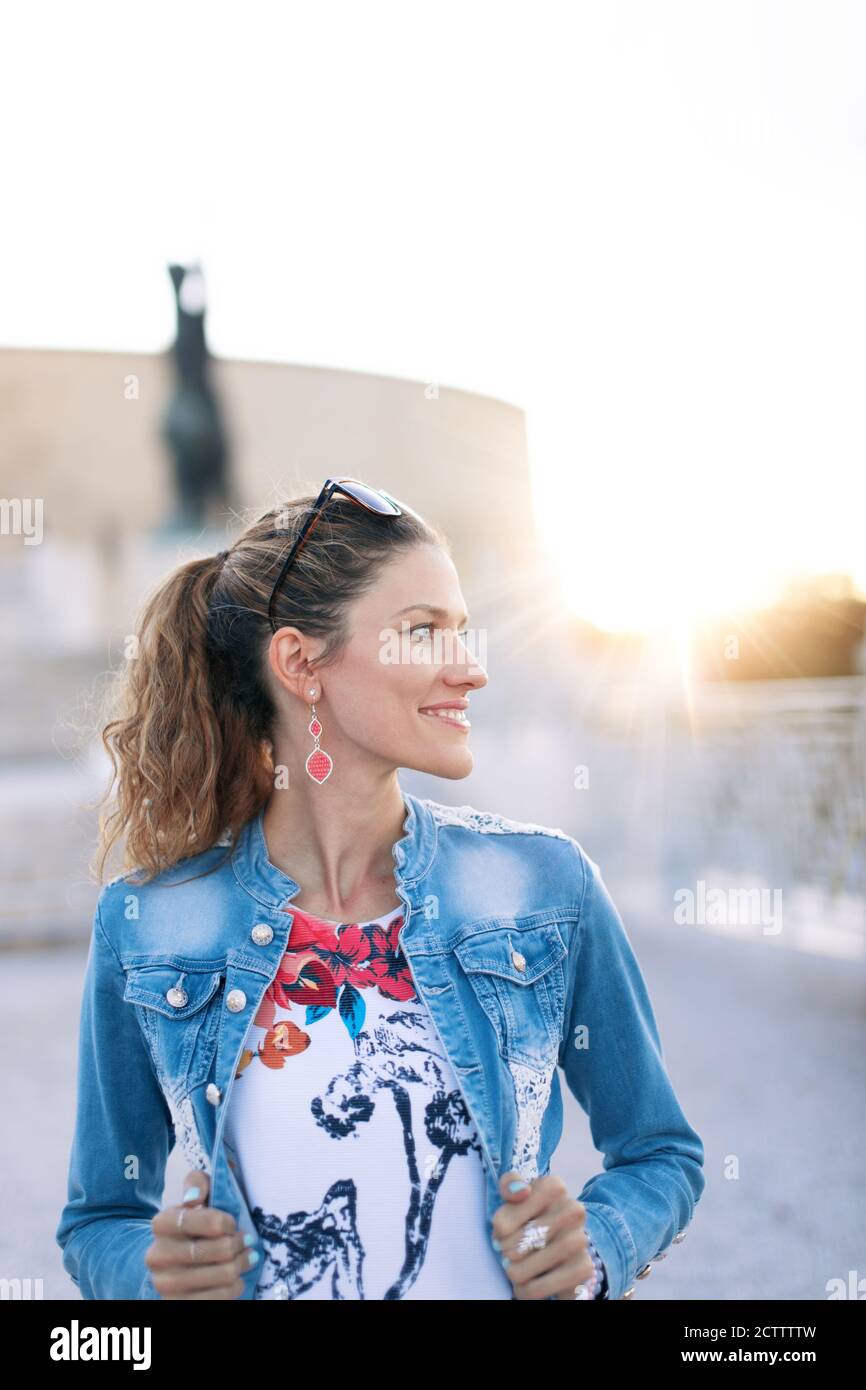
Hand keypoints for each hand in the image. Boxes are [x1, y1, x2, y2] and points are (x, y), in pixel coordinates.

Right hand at [144, 1168, 257, 1298]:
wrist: (170, 1263)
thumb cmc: (192, 1225)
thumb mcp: (194, 1197)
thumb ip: (198, 1183)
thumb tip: (193, 1197)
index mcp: (161, 1223)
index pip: (200, 1220)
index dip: (223, 1221)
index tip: (233, 1223)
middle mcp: (157, 1256)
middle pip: (216, 1250)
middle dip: (238, 1244)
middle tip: (248, 1241)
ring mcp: (166, 1285)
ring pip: (222, 1275)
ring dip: (241, 1265)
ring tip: (246, 1258)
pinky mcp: (177, 1305)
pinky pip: (219, 1299)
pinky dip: (235, 1287)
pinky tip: (236, 1278)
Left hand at [492, 1170, 594, 1299]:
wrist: (561, 1250)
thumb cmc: (529, 1219)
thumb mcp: (515, 1198)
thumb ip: (510, 1184)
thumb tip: (521, 1191)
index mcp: (555, 1186)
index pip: (514, 1203)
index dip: (501, 1221)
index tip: (502, 1229)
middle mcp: (573, 1210)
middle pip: (519, 1238)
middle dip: (505, 1249)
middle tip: (506, 1253)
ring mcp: (580, 1240)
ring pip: (527, 1265)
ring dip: (514, 1272)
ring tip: (513, 1270)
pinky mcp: (583, 1270)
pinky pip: (539, 1288)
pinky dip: (526, 1290)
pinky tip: (526, 1284)